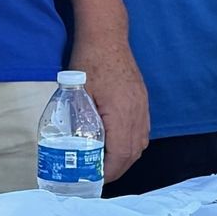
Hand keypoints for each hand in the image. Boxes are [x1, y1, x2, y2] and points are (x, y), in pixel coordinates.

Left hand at [80, 42, 148, 181]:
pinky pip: (143, 130)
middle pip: (133, 152)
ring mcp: (142, 106)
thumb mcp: (78, 92)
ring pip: (141, 142)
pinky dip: (132, 143)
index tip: (96, 180)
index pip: (120, 153)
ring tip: (108, 164)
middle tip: (100, 177)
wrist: (107, 35)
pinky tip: (118, 144)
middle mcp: (137, 112)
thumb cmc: (89, 61)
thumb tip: (73, 144)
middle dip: (118, 169)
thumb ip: (79, 118)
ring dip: (126, 158)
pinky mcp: (142, 100)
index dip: (109, 171)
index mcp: (121, 113)